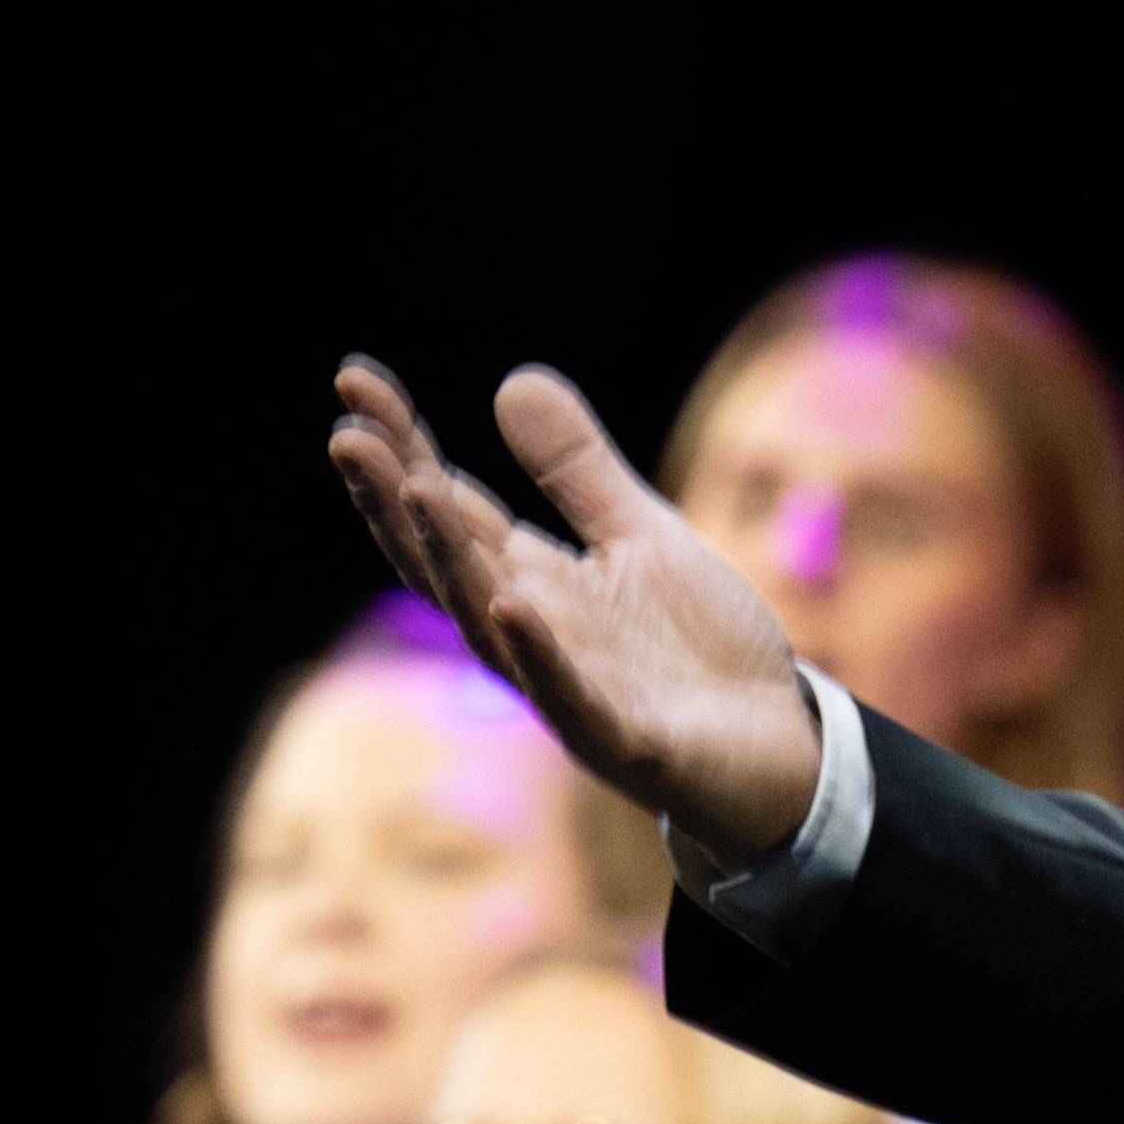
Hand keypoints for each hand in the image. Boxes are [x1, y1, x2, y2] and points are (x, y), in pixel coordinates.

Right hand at [325, 362, 829, 860]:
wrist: (777, 744)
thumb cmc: (697, 647)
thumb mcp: (641, 534)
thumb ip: (578, 471)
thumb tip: (511, 381)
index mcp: (530, 580)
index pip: (450, 508)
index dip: (401, 448)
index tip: (354, 379)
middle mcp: (530, 634)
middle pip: (445, 563)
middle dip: (394, 503)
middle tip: (347, 435)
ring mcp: (569, 689)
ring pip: (489, 625)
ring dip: (451, 560)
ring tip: (419, 487)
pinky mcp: (623, 740)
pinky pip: (569, 698)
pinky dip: (538, 654)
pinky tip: (509, 602)